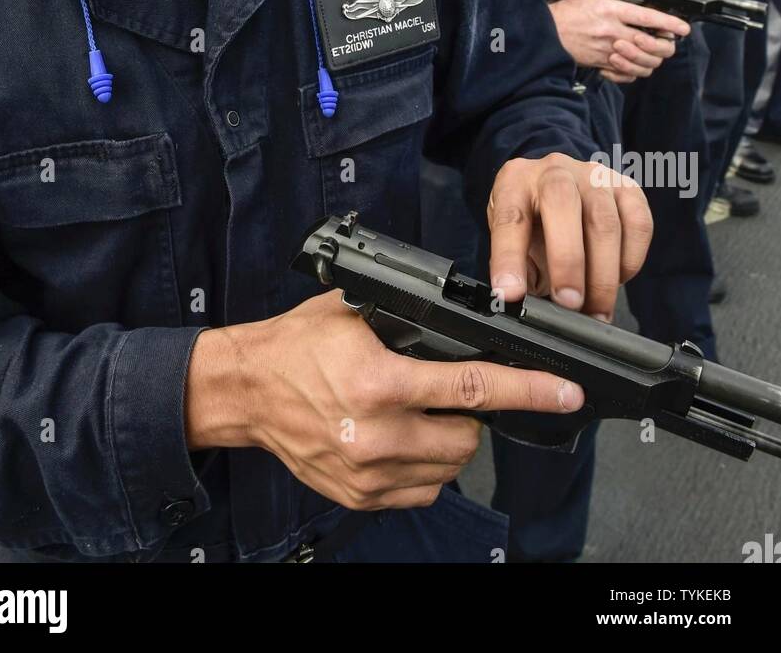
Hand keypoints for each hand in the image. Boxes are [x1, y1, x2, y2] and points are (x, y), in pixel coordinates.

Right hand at [184, 291, 585, 509]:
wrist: (246, 391)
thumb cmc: (296, 346)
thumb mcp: (354, 314)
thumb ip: (409, 321)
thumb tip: (466, 324)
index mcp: (382, 382)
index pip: (474, 388)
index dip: (529, 390)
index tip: (565, 391)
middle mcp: (379, 434)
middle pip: (469, 436)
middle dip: (473, 413)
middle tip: (444, 390)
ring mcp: (369, 472)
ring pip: (449, 466)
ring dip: (448, 440)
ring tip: (417, 413)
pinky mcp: (360, 496)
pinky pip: (422, 490)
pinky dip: (425, 466)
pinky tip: (401, 438)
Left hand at [486, 153, 651, 321]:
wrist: (561, 196)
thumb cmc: (536, 224)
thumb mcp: (516, 243)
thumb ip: (518, 268)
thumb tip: (523, 300)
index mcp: (515, 181)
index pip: (510, 217)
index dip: (509, 258)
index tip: (512, 293)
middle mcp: (555, 170)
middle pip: (562, 204)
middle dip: (567, 260)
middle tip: (569, 303)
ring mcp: (594, 176)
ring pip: (605, 220)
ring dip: (602, 274)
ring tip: (595, 310)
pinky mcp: (628, 188)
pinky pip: (638, 224)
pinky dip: (630, 260)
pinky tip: (617, 279)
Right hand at [549, 0, 689, 80]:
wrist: (547, 31)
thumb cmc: (573, 12)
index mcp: (612, 10)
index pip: (649, 18)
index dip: (671, 24)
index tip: (683, 28)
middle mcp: (611, 31)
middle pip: (651, 45)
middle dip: (665, 46)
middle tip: (667, 41)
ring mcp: (606, 50)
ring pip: (643, 63)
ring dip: (651, 59)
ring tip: (650, 51)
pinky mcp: (601, 64)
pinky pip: (627, 75)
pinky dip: (634, 71)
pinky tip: (632, 62)